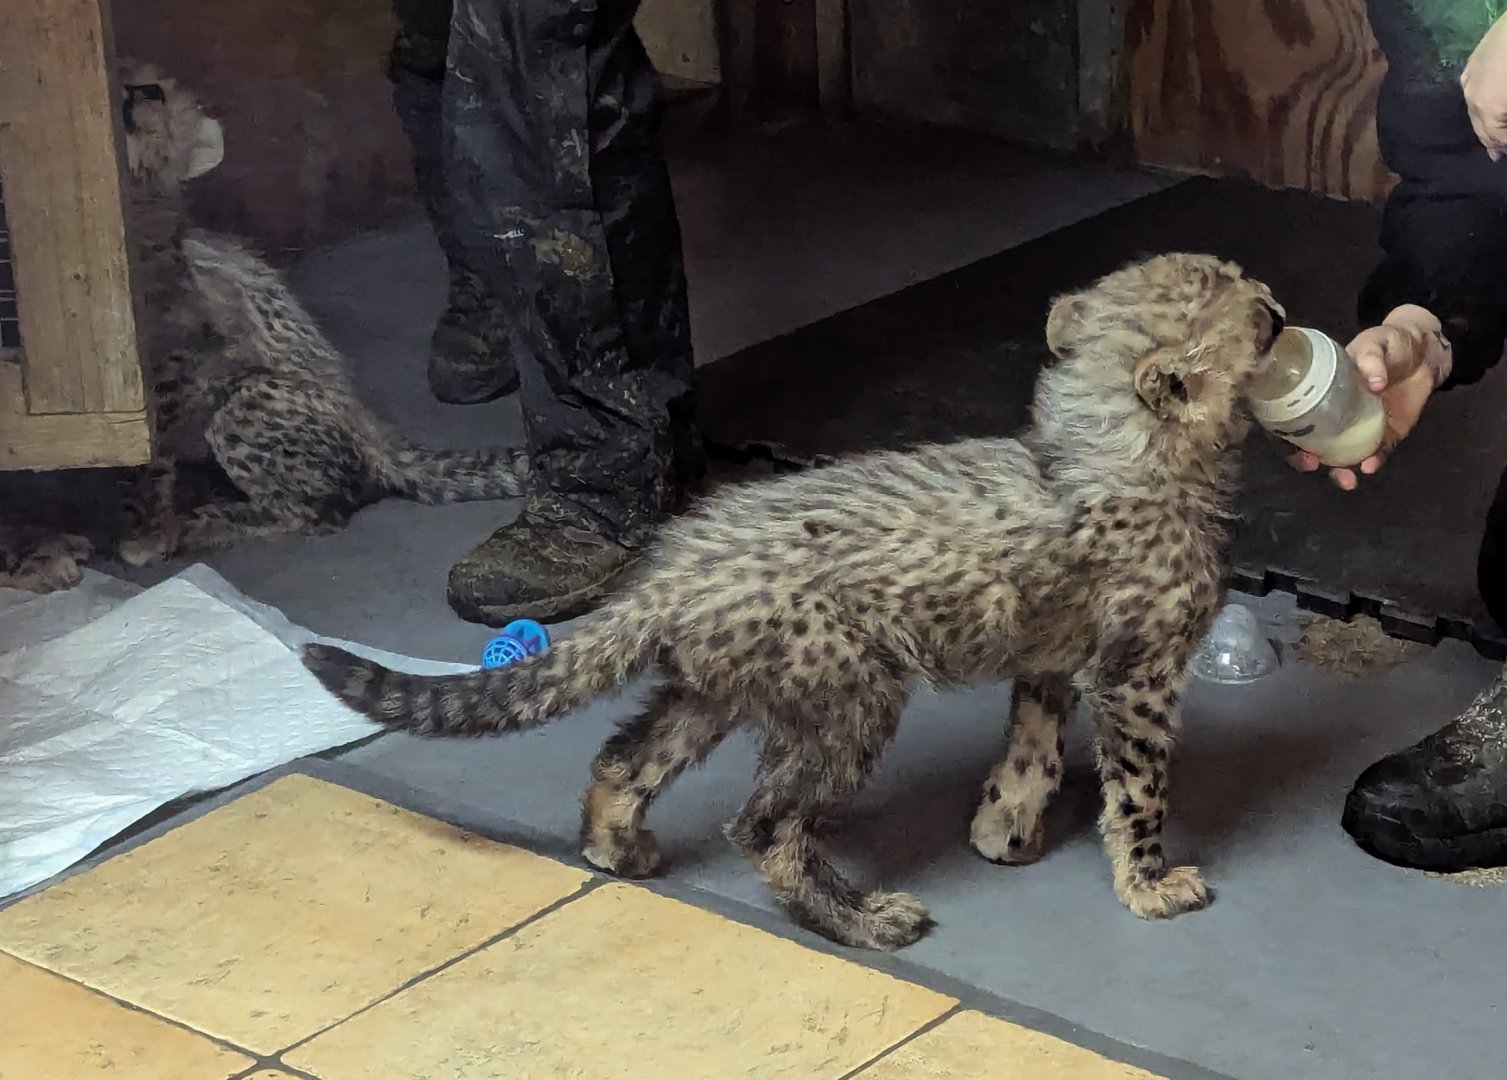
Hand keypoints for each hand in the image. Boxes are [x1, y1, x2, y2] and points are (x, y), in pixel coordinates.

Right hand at [1288, 307, 1447, 489]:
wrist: (1426, 352)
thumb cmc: (1391, 342)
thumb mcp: (1376, 342)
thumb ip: (1371, 358)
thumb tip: (1374, 383)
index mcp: (1320, 392)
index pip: (1293, 418)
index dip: (1286, 435)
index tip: (1291, 442)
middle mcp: (1333, 414)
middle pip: (1309, 442)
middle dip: (1306, 459)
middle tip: (1312, 464)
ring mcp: (1359, 427)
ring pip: (1339, 455)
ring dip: (1339, 472)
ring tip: (1346, 479)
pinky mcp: (1385, 435)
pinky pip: (1374, 453)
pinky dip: (1371, 462)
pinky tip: (1370, 466)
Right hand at [1463, 14, 1506, 160]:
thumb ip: (1504, 123)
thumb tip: (1503, 138)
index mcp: (1488, 111)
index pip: (1497, 138)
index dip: (1503, 146)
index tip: (1505, 154)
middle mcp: (1472, 101)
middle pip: (1481, 129)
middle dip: (1492, 141)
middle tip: (1497, 153)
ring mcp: (1468, 83)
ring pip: (1473, 112)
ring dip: (1483, 124)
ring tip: (1490, 136)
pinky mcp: (1469, 68)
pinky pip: (1470, 92)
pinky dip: (1477, 104)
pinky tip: (1481, 106)